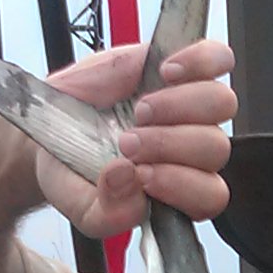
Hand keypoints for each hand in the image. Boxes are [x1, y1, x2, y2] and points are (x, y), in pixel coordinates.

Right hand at [29, 37, 236, 238]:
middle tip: (128, 141)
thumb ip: (103, 213)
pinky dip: (197, 62)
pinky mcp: (184, 68)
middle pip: (216, 147)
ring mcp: (190, 106)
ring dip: (179, 106)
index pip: (209, 196)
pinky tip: (166, 71)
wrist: (51, 122)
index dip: (182, 185)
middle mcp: (191, 149)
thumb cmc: (71, 163)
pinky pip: (217, 58)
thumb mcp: (77, 202)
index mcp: (176, 189)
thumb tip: (129, 183)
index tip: (143, 175)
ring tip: (140, 109)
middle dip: (168, 145)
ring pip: (221, 104)